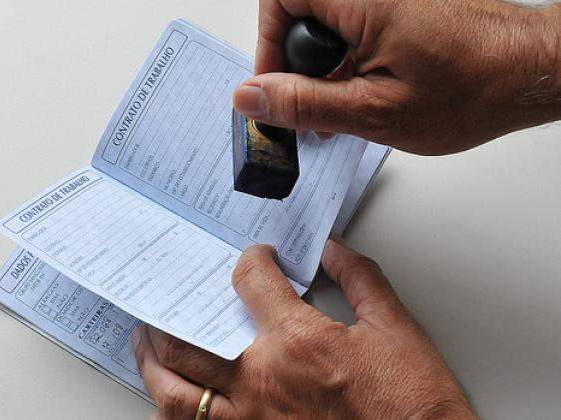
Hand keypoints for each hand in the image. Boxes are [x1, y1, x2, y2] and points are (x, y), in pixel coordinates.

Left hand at [133, 239, 475, 418]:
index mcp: (297, 341)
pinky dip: (174, 413)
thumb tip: (334, 250)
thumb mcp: (395, 328)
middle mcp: (262, 381)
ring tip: (146, 347)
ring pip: (175, 393)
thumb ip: (359, 279)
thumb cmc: (413, 403)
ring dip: (152, 365)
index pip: (250, 281)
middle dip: (169, 315)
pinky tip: (170, 400)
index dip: (250, 261)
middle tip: (165, 303)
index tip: (255, 260)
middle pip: (187, 339)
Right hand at [233, 0, 560, 154]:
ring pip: (323, 20)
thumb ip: (305, 104)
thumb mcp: (375, 111)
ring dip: (320, 64)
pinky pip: (350, 22)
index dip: (268, 46)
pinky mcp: (399, 3)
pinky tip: (359, 92)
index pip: (280, 0)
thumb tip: (251, 99)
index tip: (273, 88)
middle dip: (293, 60)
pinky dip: (345, 57)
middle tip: (304, 103)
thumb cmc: (473, 87)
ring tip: (338, 107)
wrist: (529, 72)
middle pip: (298, 10)